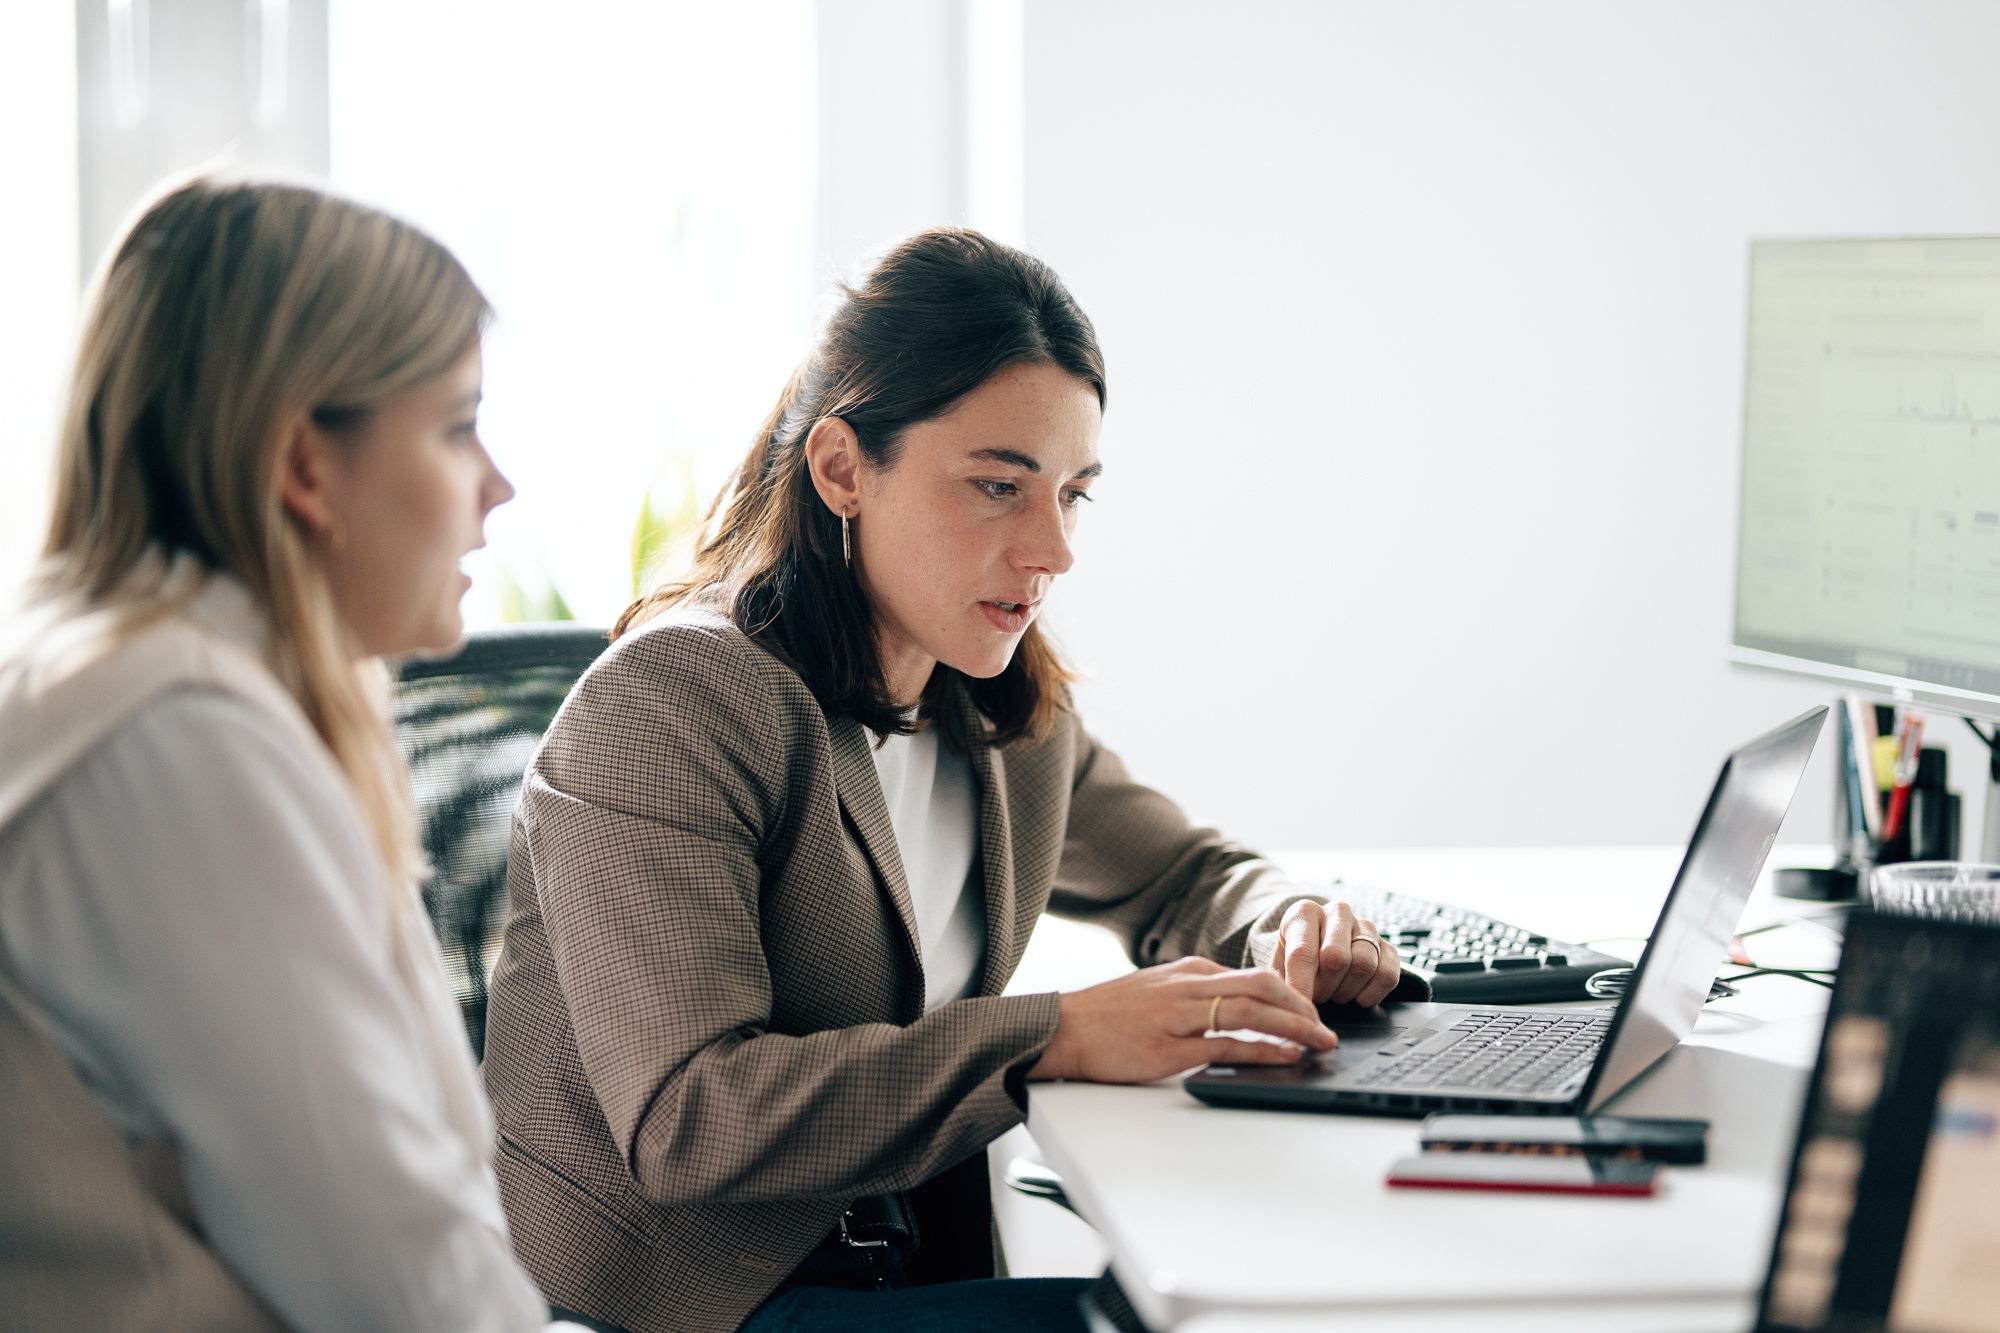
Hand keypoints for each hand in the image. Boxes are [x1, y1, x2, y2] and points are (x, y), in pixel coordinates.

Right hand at [1027, 956, 1336, 1083]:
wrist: (1063, 1028)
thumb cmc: (1108, 1015)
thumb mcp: (1158, 990)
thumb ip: (1196, 995)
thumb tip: (1239, 1007)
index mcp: (1189, 971)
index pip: (1255, 974)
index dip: (1293, 994)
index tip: (1312, 1013)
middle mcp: (1188, 986)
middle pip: (1263, 986)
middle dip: (1303, 1007)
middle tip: (1327, 1028)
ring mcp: (1179, 1016)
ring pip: (1251, 1010)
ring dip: (1295, 1027)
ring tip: (1320, 1043)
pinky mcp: (1168, 1048)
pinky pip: (1227, 1045)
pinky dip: (1263, 1049)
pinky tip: (1285, 1056)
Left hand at [1273, 900, 1400, 1007]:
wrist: (1315, 951)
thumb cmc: (1294, 961)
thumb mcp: (1278, 965)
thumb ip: (1281, 982)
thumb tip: (1292, 1005)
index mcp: (1305, 912)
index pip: (1303, 952)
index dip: (1301, 985)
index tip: (1299, 1008)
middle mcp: (1338, 913)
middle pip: (1336, 959)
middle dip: (1324, 988)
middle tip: (1317, 997)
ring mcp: (1366, 927)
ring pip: (1364, 966)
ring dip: (1346, 991)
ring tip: (1333, 993)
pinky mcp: (1387, 946)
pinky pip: (1388, 975)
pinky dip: (1371, 994)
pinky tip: (1356, 995)